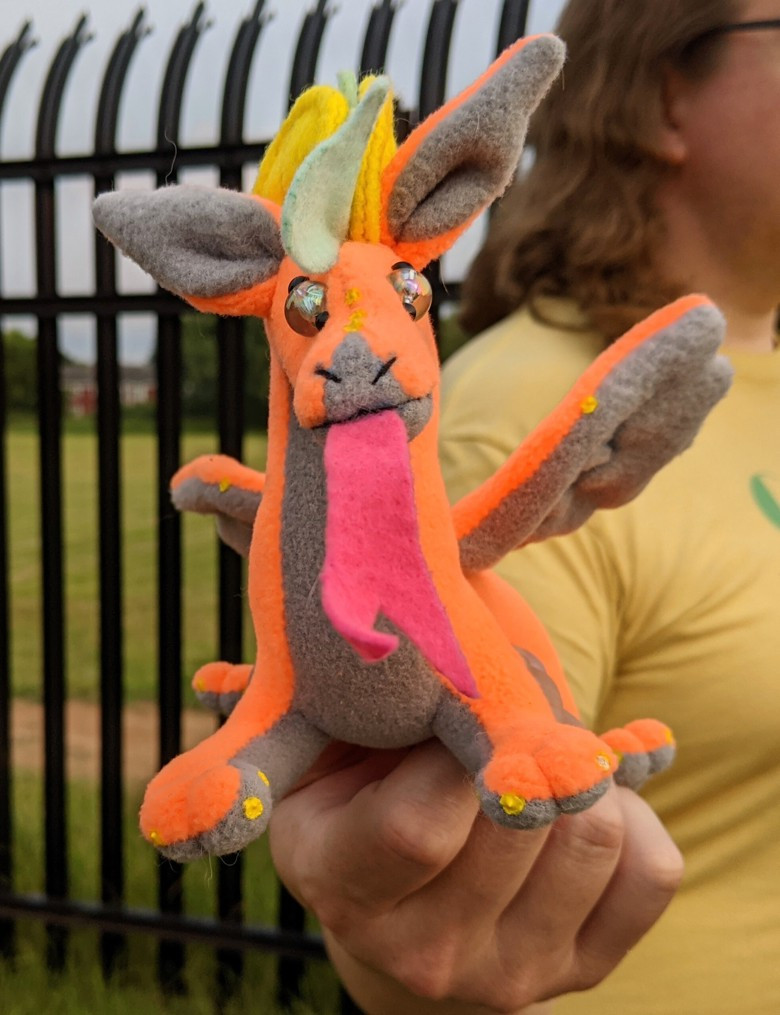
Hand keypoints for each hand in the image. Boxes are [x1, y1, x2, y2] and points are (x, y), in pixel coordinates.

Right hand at [269, 739, 682, 1014]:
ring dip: (584, 775)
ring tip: (549, 758)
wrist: (401, 899)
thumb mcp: (341, 746)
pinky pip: (651, 871)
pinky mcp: (581, 970)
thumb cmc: (368, 789)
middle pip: (522, 826)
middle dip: (532, 744)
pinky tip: (584, 801)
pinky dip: (633, 811)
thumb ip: (384, 712)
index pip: (417, 828)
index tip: (467, 705)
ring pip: (594, 838)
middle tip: (519, 715)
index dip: (458, 745)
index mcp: (342, 890)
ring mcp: (508, 974)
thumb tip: (464, 656)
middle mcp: (423, 953)